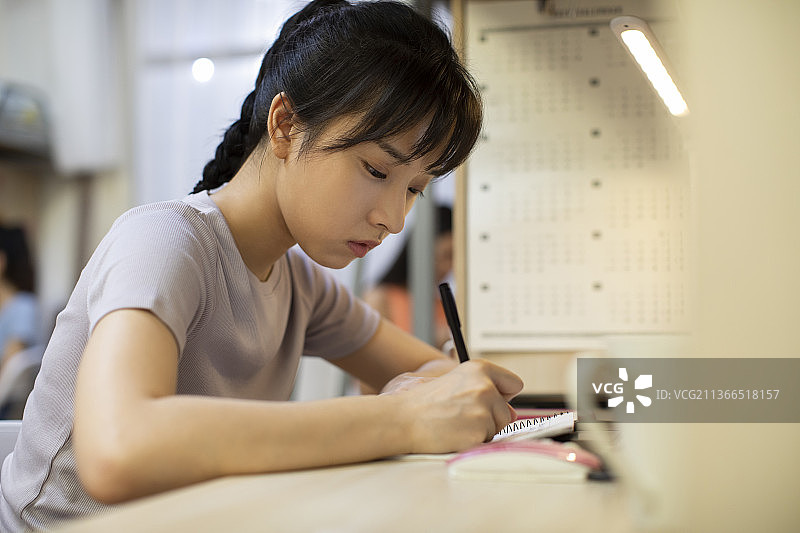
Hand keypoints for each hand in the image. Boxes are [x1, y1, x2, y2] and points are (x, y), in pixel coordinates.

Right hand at [392, 359, 522, 453]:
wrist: (403, 419)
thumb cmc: (425, 403)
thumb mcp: (456, 385)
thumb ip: (485, 392)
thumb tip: (513, 412)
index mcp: (480, 368)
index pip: (514, 383)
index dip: (502, 396)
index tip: (485, 401)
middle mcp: (485, 385)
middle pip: (507, 412)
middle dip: (489, 419)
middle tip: (460, 415)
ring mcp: (484, 408)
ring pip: (498, 429)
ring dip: (481, 431)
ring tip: (455, 424)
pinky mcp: (480, 430)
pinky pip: (487, 443)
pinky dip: (473, 443)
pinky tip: (455, 434)